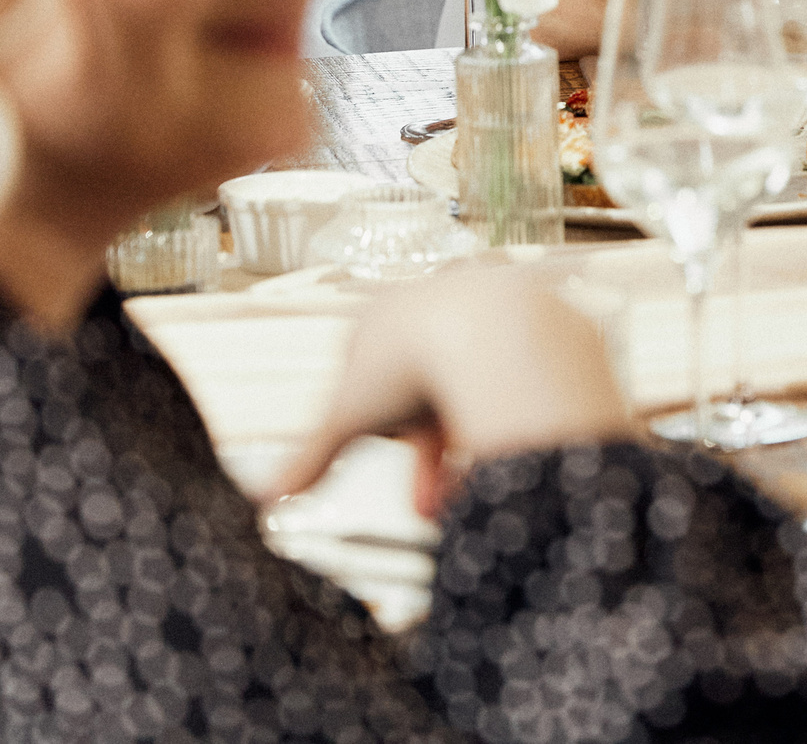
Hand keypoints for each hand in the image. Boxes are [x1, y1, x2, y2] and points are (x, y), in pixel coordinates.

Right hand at [266, 267, 630, 518]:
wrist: (497, 330)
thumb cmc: (412, 361)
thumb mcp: (351, 416)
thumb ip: (310, 458)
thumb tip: (265, 502)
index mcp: (388, 317)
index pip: (375, 382)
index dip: (382, 435)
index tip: (393, 472)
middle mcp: (440, 302)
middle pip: (428, 391)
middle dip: (428, 455)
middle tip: (433, 504)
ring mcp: (493, 307)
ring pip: (476, 387)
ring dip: (470, 442)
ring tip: (474, 495)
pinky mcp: (541, 322)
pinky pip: (523, 380)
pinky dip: (513, 417)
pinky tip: (514, 455)